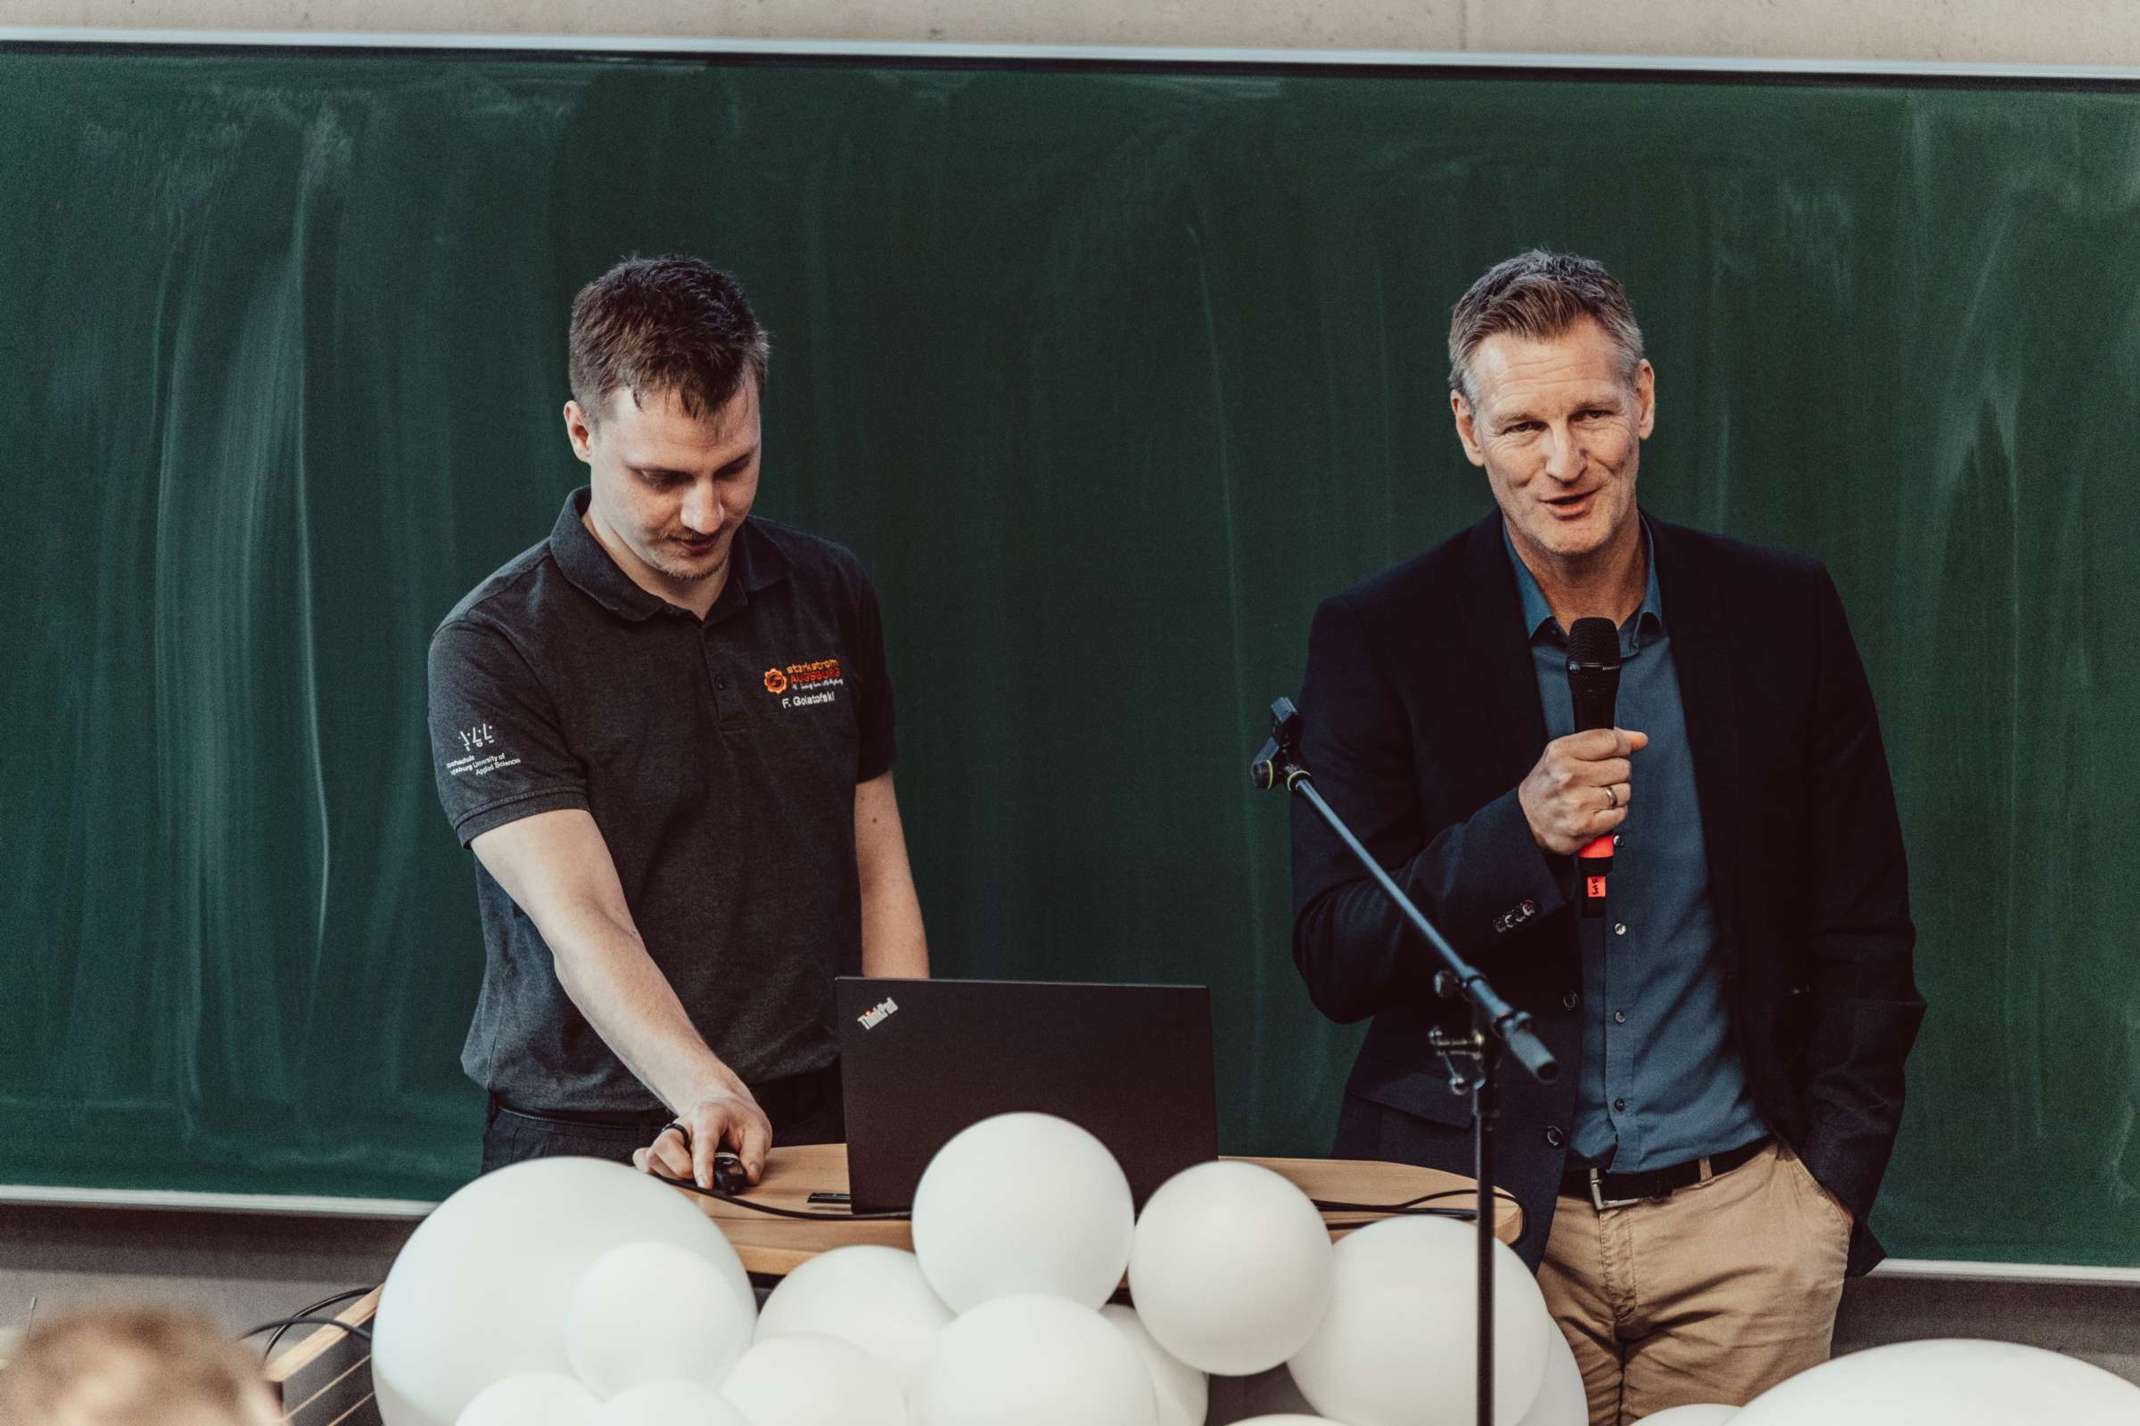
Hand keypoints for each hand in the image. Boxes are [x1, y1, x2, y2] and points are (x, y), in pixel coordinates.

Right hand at [632, 1081, 772, 1189]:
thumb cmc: (740, 1119)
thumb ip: (755, 1154)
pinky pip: (643, 1159)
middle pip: (665, 1144)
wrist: (725, 1105)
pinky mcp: (662, 1147)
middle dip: (679, 1169)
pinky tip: (667, 1177)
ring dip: (668, 1175)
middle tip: (697, 1179)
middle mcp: (684, 1123)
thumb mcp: (759, 1130)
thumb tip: (748, 1177)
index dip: (702, 1165)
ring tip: (689, 1179)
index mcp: (709, 1114)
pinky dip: (651, 1173)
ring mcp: (670, 1135)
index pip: (702, 1140)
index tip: (705, 1185)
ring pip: (652, 1156)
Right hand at [1518, 727, 1649, 854]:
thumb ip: (1603, 741)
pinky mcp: (1586, 825)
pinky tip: (1595, 811)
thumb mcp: (1565, 753)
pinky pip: (1620, 813)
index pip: (1611, 740)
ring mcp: (1577, 802)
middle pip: (1623, 767)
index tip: (1617, 752)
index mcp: (1560, 753)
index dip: (1621, 746)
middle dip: (1615, 773)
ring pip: (1625, 791)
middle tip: (1596, 780)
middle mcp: (1567, 776)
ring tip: (1593, 796)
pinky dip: (1612, 814)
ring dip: (1615, 795)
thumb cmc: (1547, 786)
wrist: (1526, 820)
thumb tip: (1639, 739)